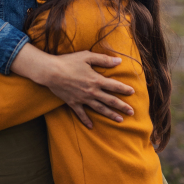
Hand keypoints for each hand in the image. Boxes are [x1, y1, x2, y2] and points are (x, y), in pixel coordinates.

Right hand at [11, 43, 134, 129]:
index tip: (133, 92)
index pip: (115, 86)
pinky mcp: (73, 103)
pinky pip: (81, 114)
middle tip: (132, 112)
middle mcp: (92, 92)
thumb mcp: (87, 56)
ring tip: (120, 120)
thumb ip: (103, 59)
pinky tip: (91, 126)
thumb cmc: (68, 61)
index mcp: (96, 80)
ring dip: (110, 115)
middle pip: (110, 100)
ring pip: (100, 109)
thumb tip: (119, 60)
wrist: (51, 72)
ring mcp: (83, 99)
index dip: (124, 89)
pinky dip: (86, 121)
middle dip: (122, 106)